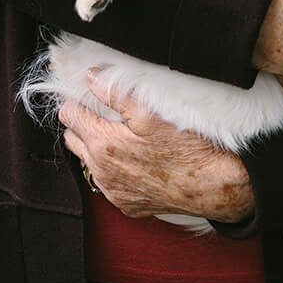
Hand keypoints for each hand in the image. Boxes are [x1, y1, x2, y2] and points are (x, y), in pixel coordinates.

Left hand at [56, 71, 255, 223]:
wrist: (214, 187)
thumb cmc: (187, 148)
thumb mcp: (152, 112)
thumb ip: (115, 93)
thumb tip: (91, 77)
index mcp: (103, 145)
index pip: (68, 116)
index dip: (79, 102)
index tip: (92, 98)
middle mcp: (102, 171)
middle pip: (73, 139)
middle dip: (84, 124)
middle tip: (107, 116)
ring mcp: (112, 191)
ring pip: (87, 162)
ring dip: (96, 148)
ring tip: (122, 138)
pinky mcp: (125, 205)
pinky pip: (107, 183)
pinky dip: (113, 170)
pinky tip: (134, 161)